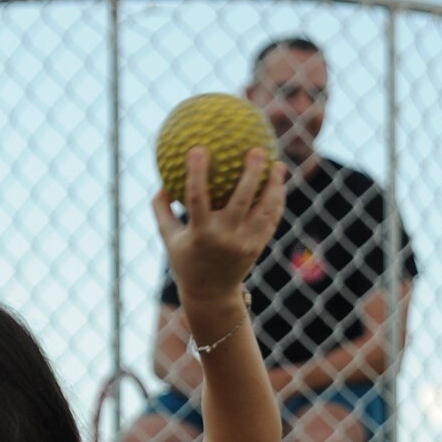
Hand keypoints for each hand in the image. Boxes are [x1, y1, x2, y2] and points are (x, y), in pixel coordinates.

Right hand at [150, 148, 286, 303]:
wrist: (211, 293)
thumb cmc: (186, 259)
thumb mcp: (168, 236)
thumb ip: (162, 208)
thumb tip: (162, 179)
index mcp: (200, 234)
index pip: (197, 199)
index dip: (197, 173)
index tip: (198, 148)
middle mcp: (225, 237)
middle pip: (242, 200)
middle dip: (251, 173)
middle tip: (256, 149)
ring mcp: (245, 243)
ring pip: (265, 209)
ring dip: (274, 185)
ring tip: (278, 163)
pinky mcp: (258, 246)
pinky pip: (272, 220)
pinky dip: (277, 201)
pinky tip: (280, 184)